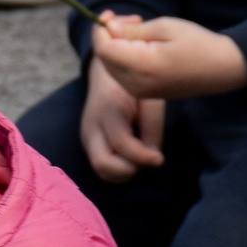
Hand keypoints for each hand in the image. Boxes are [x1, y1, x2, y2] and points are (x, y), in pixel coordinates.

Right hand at [79, 55, 165, 182]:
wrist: (106, 74)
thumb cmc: (132, 85)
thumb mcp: (150, 98)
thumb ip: (152, 126)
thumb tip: (154, 157)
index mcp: (109, 109)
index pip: (121, 143)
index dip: (142, 156)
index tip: (160, 159)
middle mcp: (92, 126)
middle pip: (102, 164)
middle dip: (129, 169)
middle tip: (146, 158)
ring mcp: (87, 136)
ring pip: (101, 171)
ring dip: (124, 172)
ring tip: (140, 156)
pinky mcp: (88, 144)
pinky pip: (101, 168)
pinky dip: (118, 171)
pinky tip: (132, 157)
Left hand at [90, 13, 246, 100]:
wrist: (224, 68)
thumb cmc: (197, 43)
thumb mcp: (164, 27)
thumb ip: (132, 30)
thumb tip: (107, 29)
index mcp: (142, 67)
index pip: (103, 48)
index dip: (101, 28)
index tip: (112, 13)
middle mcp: (137, 85)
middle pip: (104, 58)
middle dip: (109, 35)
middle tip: (134, 19)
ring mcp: (141, 93)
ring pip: (111, 66)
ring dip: (117, 46)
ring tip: (141, 30)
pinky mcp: (146, 94)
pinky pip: (123, 74)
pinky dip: (125, 57)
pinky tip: (143, 46)